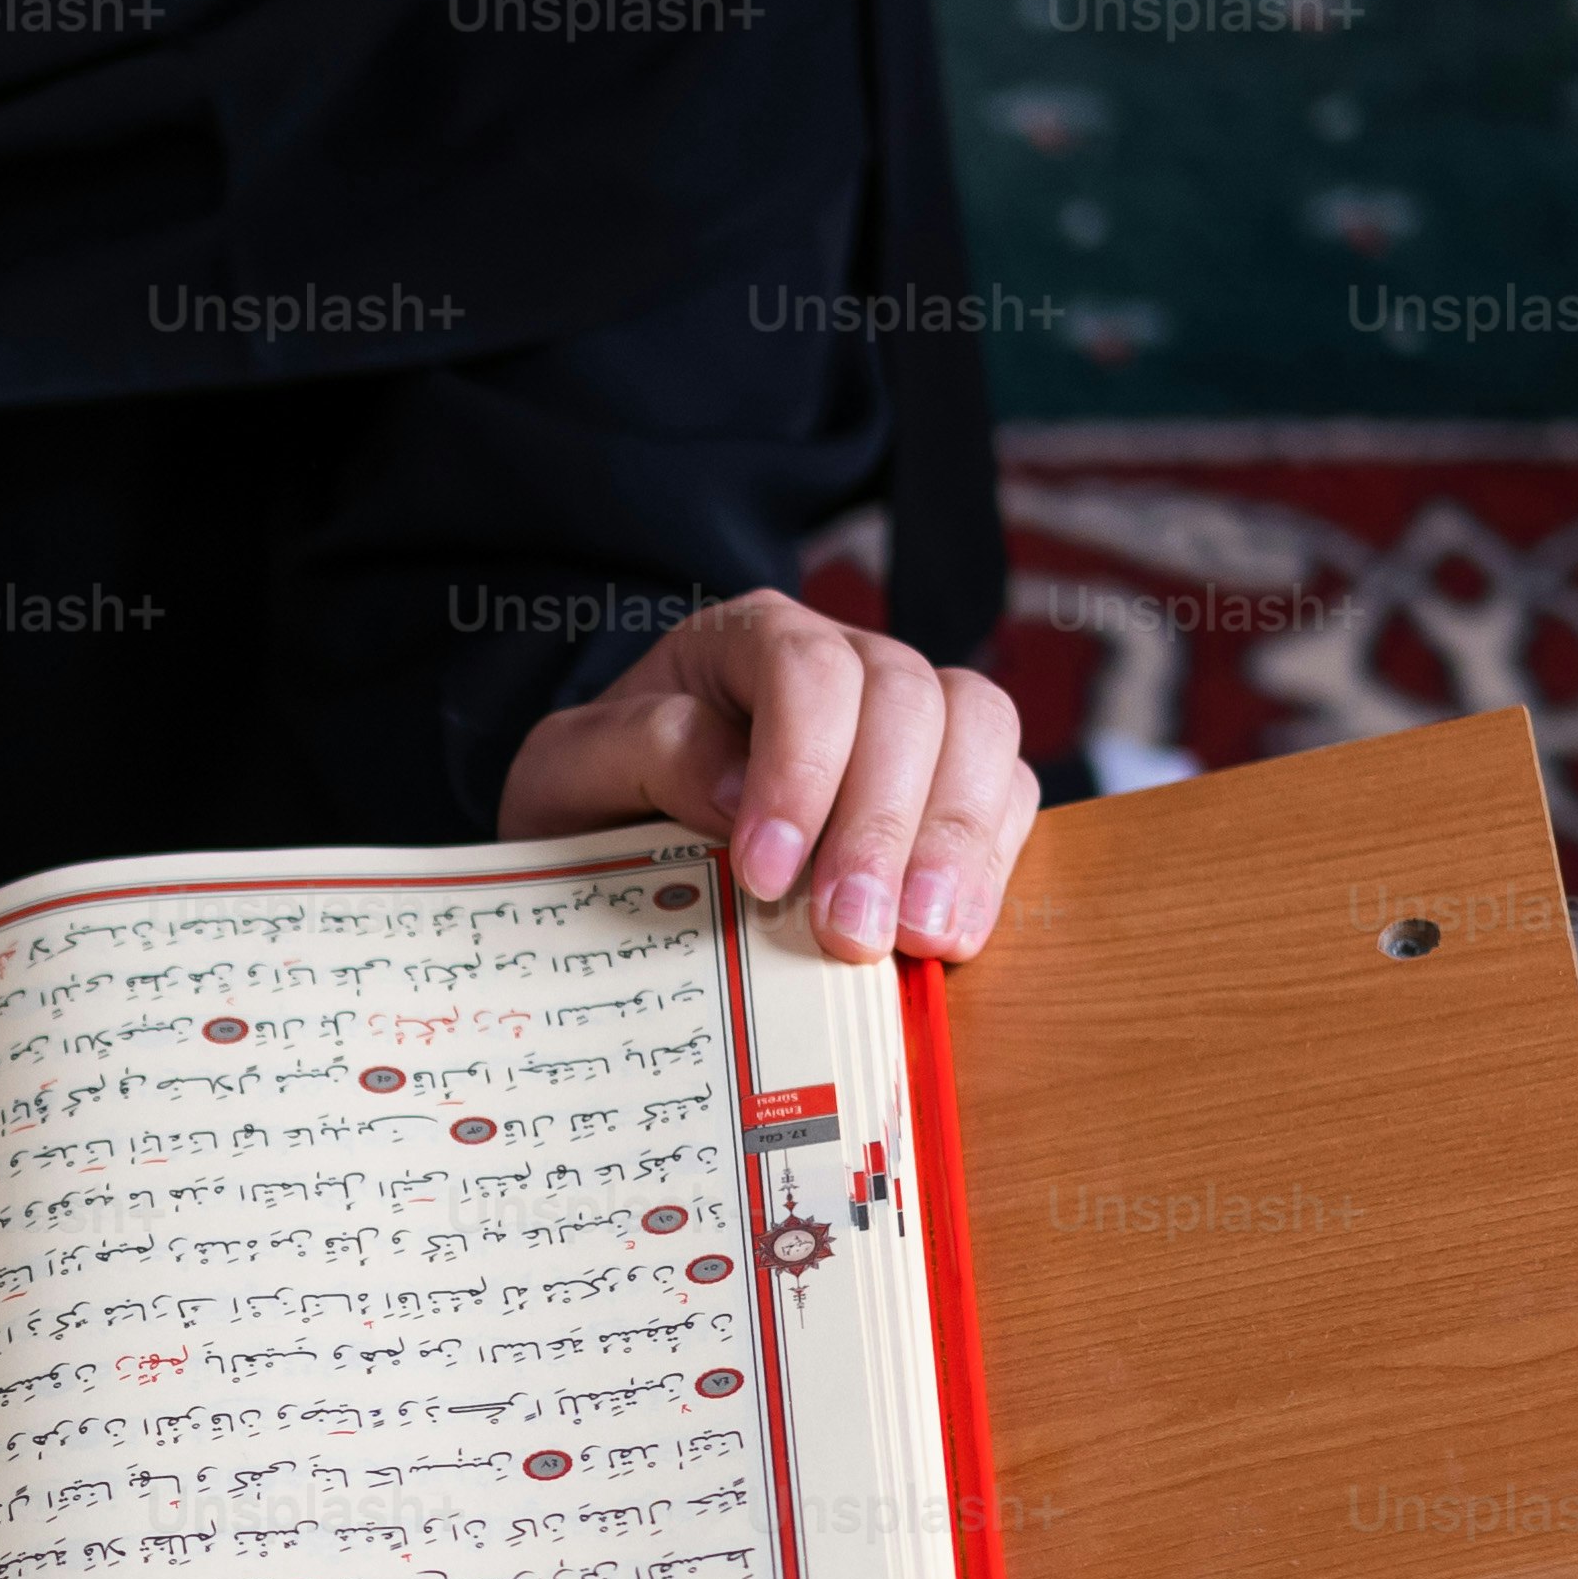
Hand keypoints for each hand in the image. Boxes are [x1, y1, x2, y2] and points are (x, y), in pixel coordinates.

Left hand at [497, 589, 1038, 962]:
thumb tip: (735, 786)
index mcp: (748, 639)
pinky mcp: (953, 782)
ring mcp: (912, 717)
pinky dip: (990, 861)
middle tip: (850, 933)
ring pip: (978, 730)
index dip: (801, 767)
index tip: (764, 874)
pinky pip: (1008, 793)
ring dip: (955, 841)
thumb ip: (639, 753)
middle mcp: (846, 660)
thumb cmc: (598, 797)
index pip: (805, 670)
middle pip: (906, 698)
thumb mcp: (569, 773)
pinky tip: (951, 936)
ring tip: (918, 939)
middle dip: (881, 823)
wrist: (621, 839)